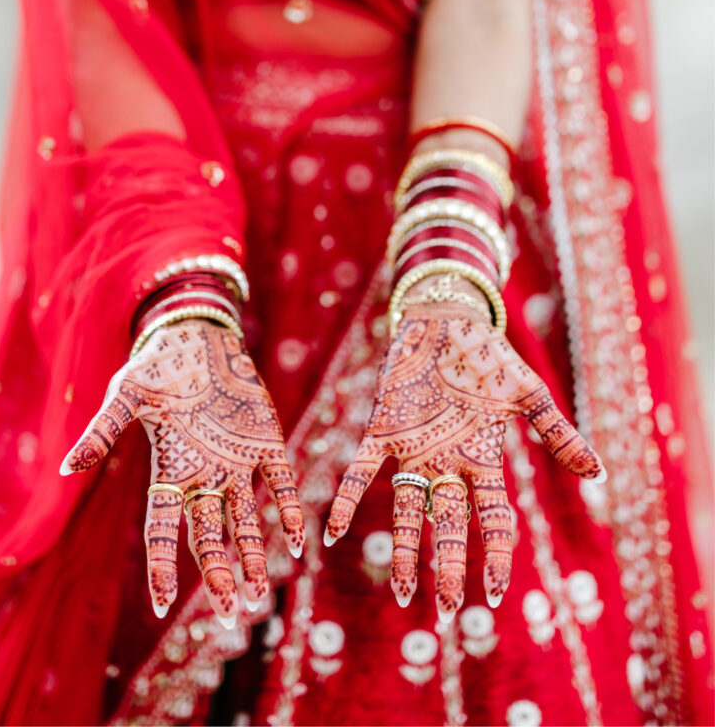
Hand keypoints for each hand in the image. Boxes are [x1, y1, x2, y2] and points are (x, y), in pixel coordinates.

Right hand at [61, 319, 303, 624]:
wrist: (198, 337)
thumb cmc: (157, 365)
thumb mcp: (126, 396)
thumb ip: (103, 432)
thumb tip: (66, 467)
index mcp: (170, 470)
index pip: (162, 529)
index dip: (161, 565)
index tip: (162, 602)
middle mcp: (204, 475)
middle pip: (207, 536)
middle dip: (216, 574)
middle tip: (228, 613)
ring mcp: (237, 462)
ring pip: (244, 521)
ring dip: (252, 556)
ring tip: (259, 596)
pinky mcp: (266, 442)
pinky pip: (280, 483)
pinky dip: (289, 510)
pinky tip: (298, 543)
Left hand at [324, 303, 603, 620]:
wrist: (447, 319)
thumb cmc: (488, 356)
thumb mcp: (527, 393)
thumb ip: (557, 433)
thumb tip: (600, 472)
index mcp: (482, 458)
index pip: (494, 519)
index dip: (496, 556)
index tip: (495, 594)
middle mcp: (446, 462)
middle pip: (449, 523)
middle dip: (448, 566)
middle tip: (445, 611)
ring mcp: (413, 449)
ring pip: (406, 508)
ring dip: (405, 548)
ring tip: (403, 593)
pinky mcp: (382, 429)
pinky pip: (360, 470)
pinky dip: (345, 499)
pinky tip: (331, 533)